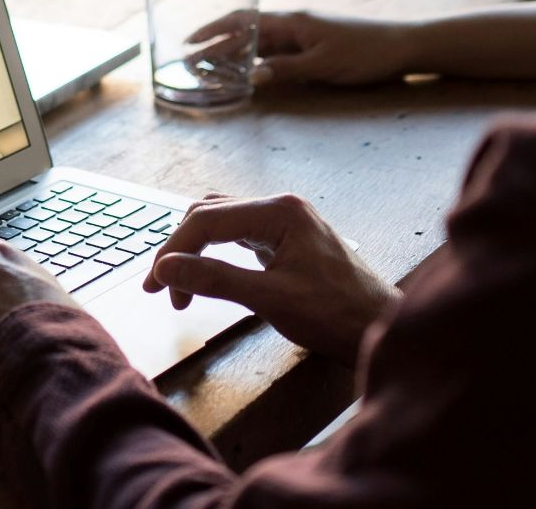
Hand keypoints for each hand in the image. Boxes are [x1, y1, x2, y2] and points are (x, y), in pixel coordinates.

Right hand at [143, 193, 396, 361]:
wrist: (381, 328)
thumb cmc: (337, 315)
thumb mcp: (271, 299)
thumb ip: (215, 279)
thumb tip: (166, 268)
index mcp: (279, 211)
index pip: (206, 220)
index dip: (173, 251)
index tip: (155, 286)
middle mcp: (281, 207)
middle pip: (209, 215)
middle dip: (180, 250)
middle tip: (161, 290)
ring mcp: (285, 222)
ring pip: (221, 223)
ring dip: (195, 251)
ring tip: (179, 287)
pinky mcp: (286, 240)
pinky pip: (238, 235)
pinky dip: (215, 254)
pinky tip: (207, 275)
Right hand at [189, 11, 414, 87]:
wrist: (402, 46)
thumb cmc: (365, 53)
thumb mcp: (323, 65)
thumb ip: (286, 70)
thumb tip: (251, 77)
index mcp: (292, 22)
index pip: (243, 21)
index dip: (213, 30)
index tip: (189, 42)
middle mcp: (293, 24)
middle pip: (246, 32)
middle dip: (216, 44)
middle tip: (191, 61)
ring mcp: (303, 35)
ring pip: (259, 43)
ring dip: (234, 53)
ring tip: (210, 68)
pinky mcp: (313, 46)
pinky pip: (276, 52)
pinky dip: (257, 60)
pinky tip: (248, 72)